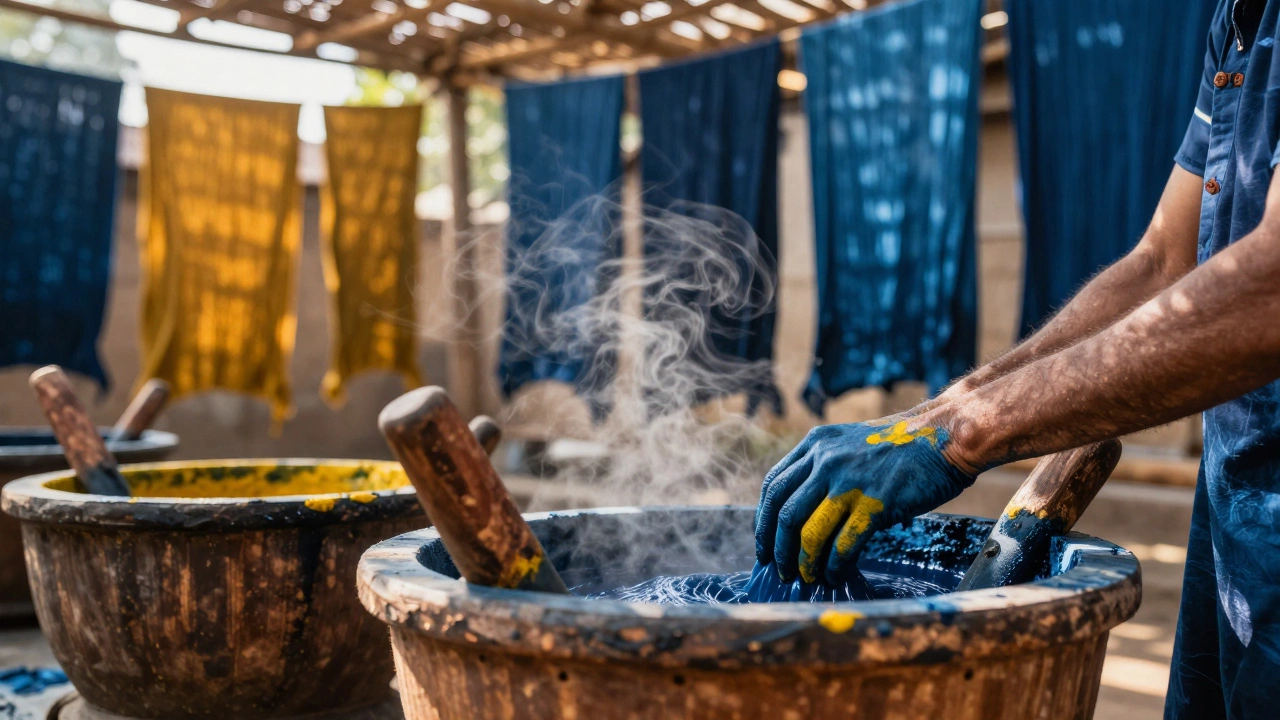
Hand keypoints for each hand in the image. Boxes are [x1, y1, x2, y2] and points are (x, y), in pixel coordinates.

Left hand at [754, 419, 975, 585]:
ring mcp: (849, 482)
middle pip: (785, 513)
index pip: (773, 486)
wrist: (942, 437)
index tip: (764, 543)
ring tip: (806, 577)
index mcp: (815, 444)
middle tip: (780, 569)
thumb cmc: (898, 446)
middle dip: (778, 548)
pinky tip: (834, 576)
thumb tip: (802, 514)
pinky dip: (834, 566)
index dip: (763, 520)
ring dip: (803, 562)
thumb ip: (821, 468)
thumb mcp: (847, 444)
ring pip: (809, 532)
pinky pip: (843, 544)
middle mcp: (825, 461)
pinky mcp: (875, 504)